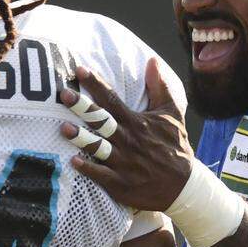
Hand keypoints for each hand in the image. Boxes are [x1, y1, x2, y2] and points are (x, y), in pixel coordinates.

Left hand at [59, 58, 193, 211]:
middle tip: (64, 94)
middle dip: (82, 107)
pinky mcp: (121, 183)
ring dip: (81, 138)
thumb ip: (160, 87)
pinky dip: (87, 169)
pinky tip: (73, 161)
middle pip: (101, 120)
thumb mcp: (172, 114)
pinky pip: (101, 175)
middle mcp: (128, 140)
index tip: (80, 70)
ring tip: (63, 128)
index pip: (112, 99)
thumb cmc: (175, 146)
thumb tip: (152, 61)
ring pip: (98, 147)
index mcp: (137, 122)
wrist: (184, 185)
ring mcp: (124, 162)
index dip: (96, 84)